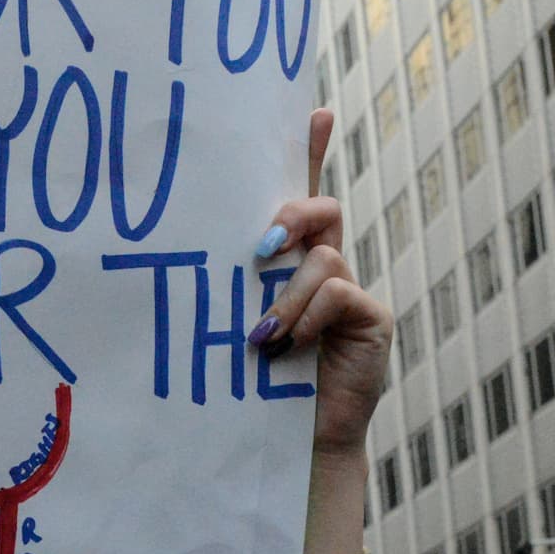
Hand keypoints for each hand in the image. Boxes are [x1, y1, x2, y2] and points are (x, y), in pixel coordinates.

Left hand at [250, 110, 389, 457]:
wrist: (291, 442)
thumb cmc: (250, 383)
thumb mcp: (231, 323)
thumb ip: (230, 284)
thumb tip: (183, 245)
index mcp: (290, 261)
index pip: (302, 194)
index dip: (312, 150)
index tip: (315, 111)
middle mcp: (325, 267)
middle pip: (320, 209)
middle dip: (293, 213)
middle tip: (261, 244)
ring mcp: (351, 292)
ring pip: (321, 256)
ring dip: (285, 294)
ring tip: (261, 335)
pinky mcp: (372, 318)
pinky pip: (337, 290)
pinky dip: (307, 315)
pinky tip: (289, 345)